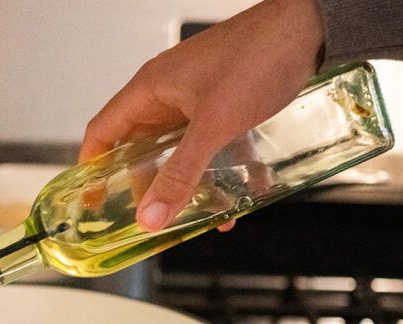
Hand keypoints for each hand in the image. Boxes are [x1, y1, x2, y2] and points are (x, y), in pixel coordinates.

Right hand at [78, 0, 324, 231]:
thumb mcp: (213, 125)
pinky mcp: (226, 103)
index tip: (91, 200)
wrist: (311, 27)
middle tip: (150, 216)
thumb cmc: (259, 56)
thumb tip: (151, 215)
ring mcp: (197, 98)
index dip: (92, 167)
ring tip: (197, 214)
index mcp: (150, 89)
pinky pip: (213, 143)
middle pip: (141, 147)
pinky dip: (222, 169)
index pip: (103, 131)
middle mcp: (168, 92)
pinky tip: (241, 194)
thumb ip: (181, 173)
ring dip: (188, 182)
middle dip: (146, 185)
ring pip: (180, 149)